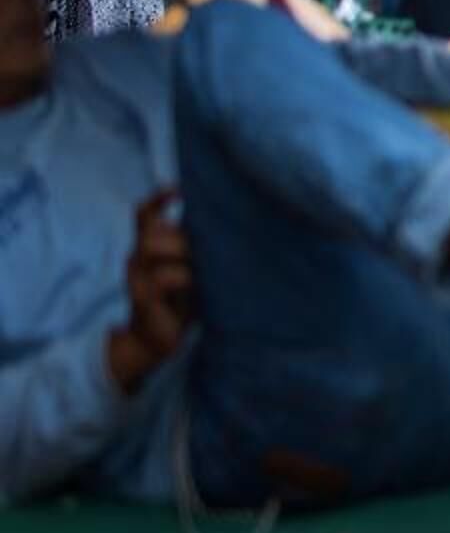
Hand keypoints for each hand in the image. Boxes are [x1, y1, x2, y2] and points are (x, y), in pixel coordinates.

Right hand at [108, 192, 191, 392]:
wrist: (162, 341)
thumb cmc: (186, 301)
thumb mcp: (196, 269)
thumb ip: (200, 247)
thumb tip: (229, 221)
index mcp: (151, 247)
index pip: (145, 215)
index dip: (157, 199)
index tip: (178, 191)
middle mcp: (139, 258)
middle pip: (153, 228)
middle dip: (182, 235)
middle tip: (204, 254)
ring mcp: (137, 277)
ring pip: (152, 245)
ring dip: (182, 252)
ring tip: (199, 272)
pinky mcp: (143, 298)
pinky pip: (163, 276)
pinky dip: (184, 277)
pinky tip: (196, 287)